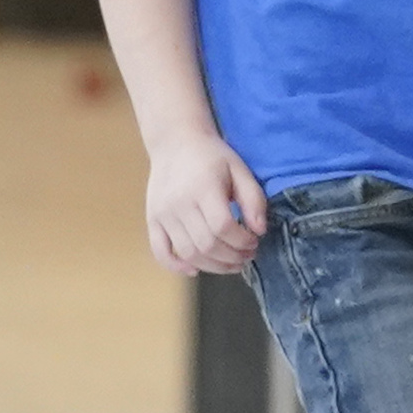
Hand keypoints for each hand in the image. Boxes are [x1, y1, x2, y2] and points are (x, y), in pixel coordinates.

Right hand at [145, 128, 266, 275]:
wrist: (175, 142)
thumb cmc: (212, 156)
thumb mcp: (240, 170)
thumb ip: (253, 199)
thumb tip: (260, 231)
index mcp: (203, 189)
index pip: (223, 227)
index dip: (242, 241)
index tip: (254, 241)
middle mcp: (179, 204)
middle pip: (206, 244)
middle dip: (232, 257)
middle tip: (247, 256)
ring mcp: (162, 214)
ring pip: (187, 252)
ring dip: (213, 266)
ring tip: (232, 264)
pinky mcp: (152, 219)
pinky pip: (160, 250)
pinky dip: (176, 266)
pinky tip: (195, 270)